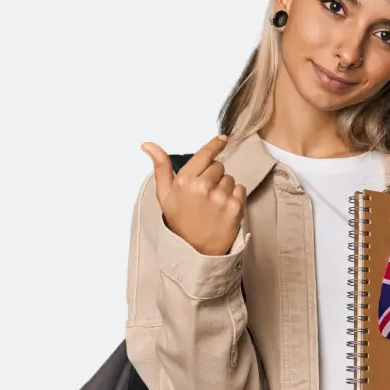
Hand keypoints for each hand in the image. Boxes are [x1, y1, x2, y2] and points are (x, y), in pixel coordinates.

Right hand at [140, 134, 245, 255]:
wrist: (196, 250)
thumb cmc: (180, 221)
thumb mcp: (165, 195)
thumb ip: (160, 167)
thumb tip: (148, 145)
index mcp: (185, 180)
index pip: (205, 154)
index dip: (215, 145)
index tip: (222, 139)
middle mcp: (203, 186)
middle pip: (219, 166)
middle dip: (213, 175)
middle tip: (204, 194)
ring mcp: (220, 196)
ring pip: (230, 178)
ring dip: (224, 187)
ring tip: (213, 204)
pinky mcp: (235, 206)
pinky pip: (240, 189)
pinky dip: (235, 196)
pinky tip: (223, 208)